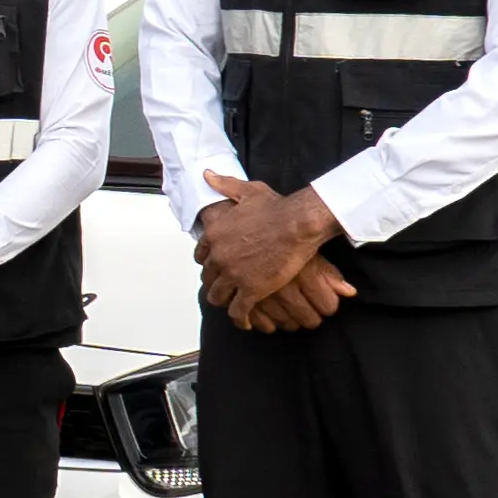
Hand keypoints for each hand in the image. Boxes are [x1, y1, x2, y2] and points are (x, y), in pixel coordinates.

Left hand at [193, 173, 343, 325]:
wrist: (296, 224)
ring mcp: (233, 275)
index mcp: (215, 234)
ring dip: (224, 300)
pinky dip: (240, 318)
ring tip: (232, 304)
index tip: (215, 265)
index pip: (201, 254)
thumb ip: (224, 185)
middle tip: (224, 286)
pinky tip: (245, 321)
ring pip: (218, 296)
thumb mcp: (247, 191)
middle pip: (208, 276)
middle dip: (215, 281)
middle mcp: (219, 256)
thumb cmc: (276, 207)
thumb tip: (206, 175)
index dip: (208, 261)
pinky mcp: (250, 290)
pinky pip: (238, 311)